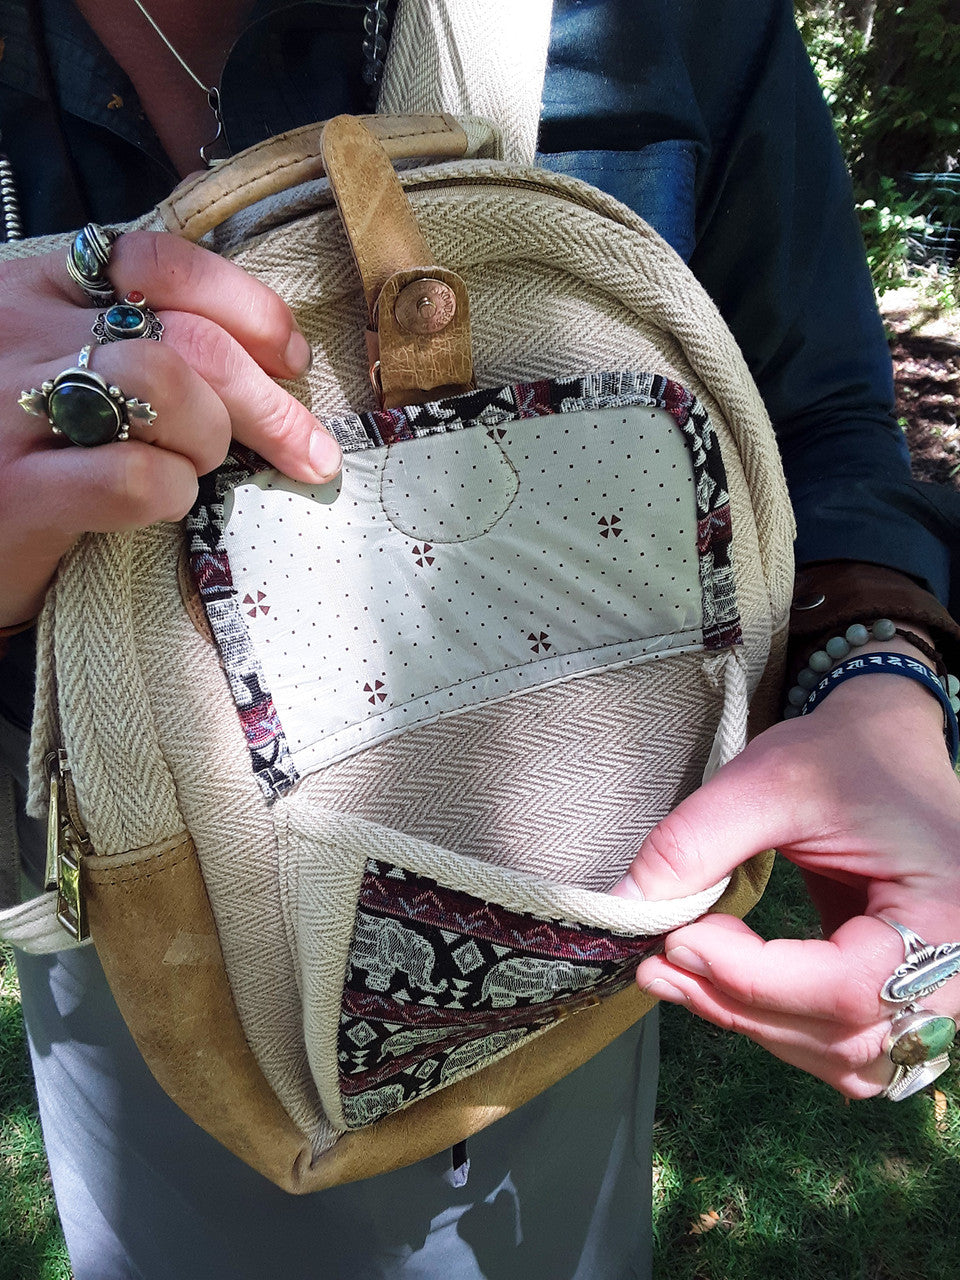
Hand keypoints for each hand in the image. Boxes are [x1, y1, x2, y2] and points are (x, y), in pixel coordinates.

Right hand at [0, 231, 340, 626]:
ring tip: (194, 468)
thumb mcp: (58, 370)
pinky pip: (133, 475)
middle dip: (267, 400)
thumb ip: (132, 342)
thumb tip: (265, 366)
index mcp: (37, 292)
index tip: (291, 357)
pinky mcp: (16, 491)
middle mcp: (21, 334)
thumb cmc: (16, 452)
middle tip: (306, 449)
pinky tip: (158, 503)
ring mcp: (11, 408)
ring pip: (163, 383)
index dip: (248, 306)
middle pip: (184, 336)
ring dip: (208, 436)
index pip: (160, 263)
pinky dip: (172, 492)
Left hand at [611, 655, 959, 1096]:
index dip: (751, 977)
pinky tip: (721, 986)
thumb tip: (627, 907)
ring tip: (679, 973)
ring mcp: (932, 990)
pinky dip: (778, 1028)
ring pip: (842, 1058)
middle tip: (661, 961)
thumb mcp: (769, 779)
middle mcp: (954, 969)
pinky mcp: (897, 993)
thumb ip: (696, 843)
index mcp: (943, 912)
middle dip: (739, 1006)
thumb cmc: (844, 755)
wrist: (886, 744)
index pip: (846, 987)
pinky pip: (843, 1045)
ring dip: (752, 1026)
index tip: (677, 939)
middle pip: (844, 1036)